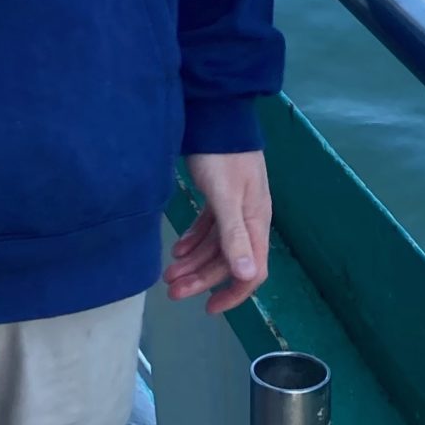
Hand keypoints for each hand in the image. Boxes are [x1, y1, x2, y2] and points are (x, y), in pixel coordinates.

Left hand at [164, 149, 271, 315]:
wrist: (216, 115)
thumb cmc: (221, 156)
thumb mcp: (226, 196)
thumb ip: (234, 235)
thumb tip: (247, 276)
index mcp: (256, 222)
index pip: (252, 271)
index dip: (233, 293)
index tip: (209, 308)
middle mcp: (248, 219)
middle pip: (227, 261)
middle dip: (201, 279)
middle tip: (171, 290)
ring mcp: (234, 207)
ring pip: (215, 246)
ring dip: (194, 262)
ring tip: (168, 274)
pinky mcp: (220, 196)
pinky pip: (209, 228)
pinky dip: (194, 241)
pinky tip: (178, 250)